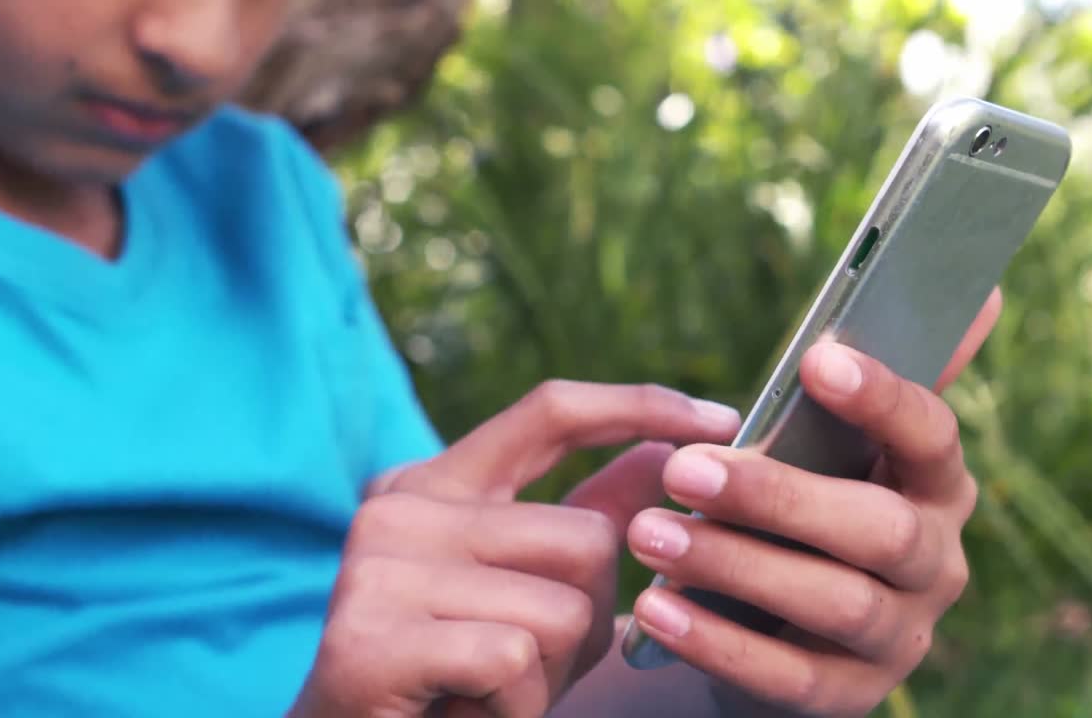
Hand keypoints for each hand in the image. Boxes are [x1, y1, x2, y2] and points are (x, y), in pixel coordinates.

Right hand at [290, 381, 740, 717]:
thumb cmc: (457, 680)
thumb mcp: (534, 593)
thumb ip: (588, 518)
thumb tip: (665, 449)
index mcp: (433, 483)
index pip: (550, 411)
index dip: (640, 405)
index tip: (721, 417)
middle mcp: (399, 508)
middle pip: (585, 536)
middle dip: (587, 619)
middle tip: (522, 664)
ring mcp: (378, 568)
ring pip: (562, 606)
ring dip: (552, 674)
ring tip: (489, 691)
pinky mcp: (370, 637)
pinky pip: (514, 659)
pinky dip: (514, 708)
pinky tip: (464, 712)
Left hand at [624, 290, 1002, 716]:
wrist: (784, 624)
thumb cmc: (803, 507)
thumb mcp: (829, 446)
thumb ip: (874, 381)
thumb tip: (975, 287)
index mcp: (935, 484)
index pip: (932, 436)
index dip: (882, 399)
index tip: (816, 358)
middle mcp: (935, 562)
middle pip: (880, 531)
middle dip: (779, 497)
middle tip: (684, 470)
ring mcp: (897, 637)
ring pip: (833, 602)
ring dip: (736, 565)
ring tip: (649, 534)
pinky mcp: (847, 696)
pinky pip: (786, 674)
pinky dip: (716, 641)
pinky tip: (653, 610)